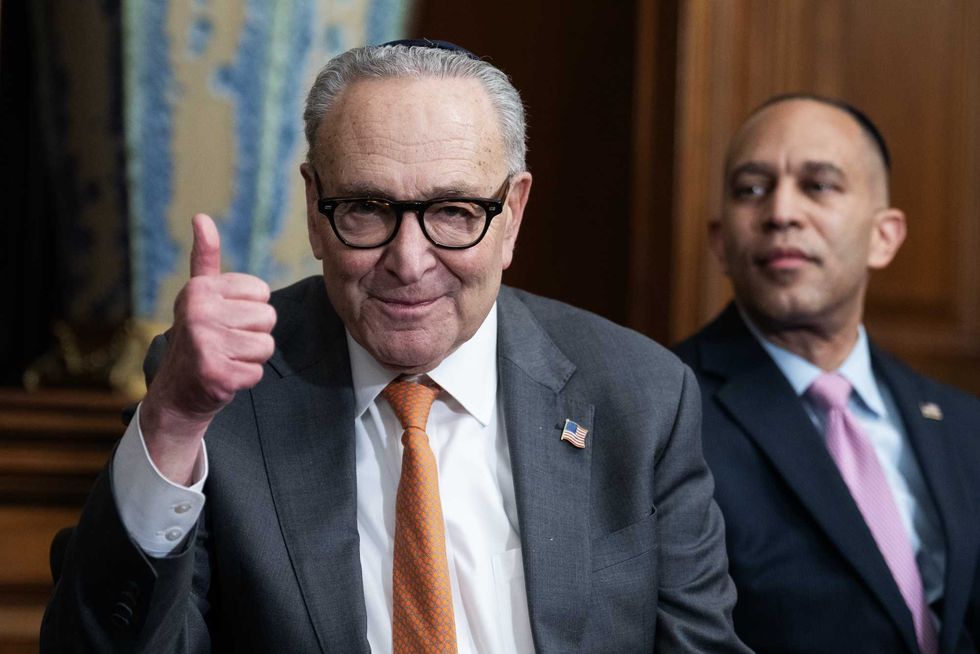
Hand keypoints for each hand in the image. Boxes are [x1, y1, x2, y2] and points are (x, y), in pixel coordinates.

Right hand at [140, 214, 276, 483]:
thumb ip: (206, 257)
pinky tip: (224, 376)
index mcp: (200, 289)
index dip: (250, 309)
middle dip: (254, 334)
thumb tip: (201, 217)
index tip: (225, 318)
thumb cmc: (197, 336)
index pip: (262, 292)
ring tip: (226, 357)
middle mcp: (199, 312)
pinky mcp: (216, 374)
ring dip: (251, 357)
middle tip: (226, 342)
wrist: (177, 391)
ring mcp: (206, 344)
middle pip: (268, 318)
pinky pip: (257, 373)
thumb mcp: (200, 294)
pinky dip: (245, 378)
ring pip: (266, 346)